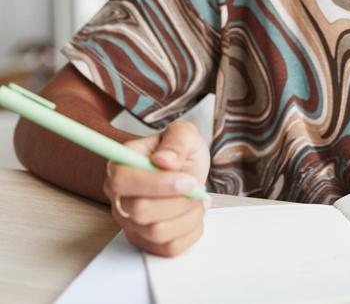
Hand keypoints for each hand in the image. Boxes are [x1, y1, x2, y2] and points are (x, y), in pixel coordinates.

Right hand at [104, 120, 210, 256]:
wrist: (185, 169)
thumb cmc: (179, 152)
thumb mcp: (184, 134)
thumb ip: (176, 140)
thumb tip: (164, 160)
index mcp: (121, 165)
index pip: (122, 181)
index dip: (156, 183)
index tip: (187, 179)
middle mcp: (119, 197)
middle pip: (139, 211)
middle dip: (178, 200)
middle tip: (196, 187)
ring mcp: (130, 223)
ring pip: (156, 232)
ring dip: (188, 214)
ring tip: (197, 197)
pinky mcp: (145, 241)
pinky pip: (168, 248)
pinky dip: (191, 230)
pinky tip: (193, 212)